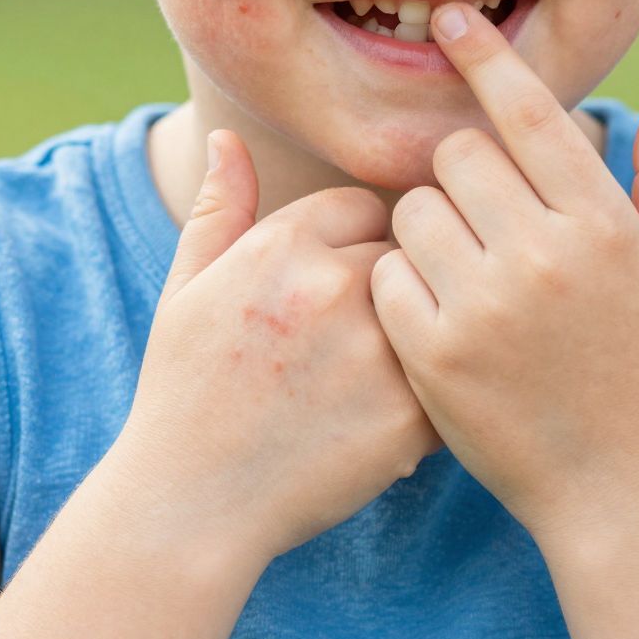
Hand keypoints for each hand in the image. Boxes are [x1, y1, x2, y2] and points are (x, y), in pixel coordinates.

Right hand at [114, 129, 443, 565]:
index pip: (367, 206)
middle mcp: (334, 284)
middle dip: (395, 286)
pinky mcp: (410, 415)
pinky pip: (453, 375)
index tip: (331, 293)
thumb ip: (218, 206)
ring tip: (372, 378)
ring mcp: (377, 350)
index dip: (353, 247)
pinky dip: (437, 393)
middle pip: (411, 252)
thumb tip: (227, 134)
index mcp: (284, 242)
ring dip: (421, 334)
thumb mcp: (185, 288)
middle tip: (354, 341)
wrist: (192, 503)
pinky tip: (390, 417)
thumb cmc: (185, 392)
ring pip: (440, 308)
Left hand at [369, 0, 638, 545]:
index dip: (486, 58)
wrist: (623, 493)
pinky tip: (435, 312)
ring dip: (427, 226)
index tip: (452, 18)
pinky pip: (384, 275)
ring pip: (412, 210)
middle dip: (461, 173)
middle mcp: (542, 256)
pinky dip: (398, 283)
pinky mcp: (432, 354)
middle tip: (483, 217)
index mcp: (602, 224)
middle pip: (457, 155)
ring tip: (462, 269)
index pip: (531, 114)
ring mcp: (483, 307)